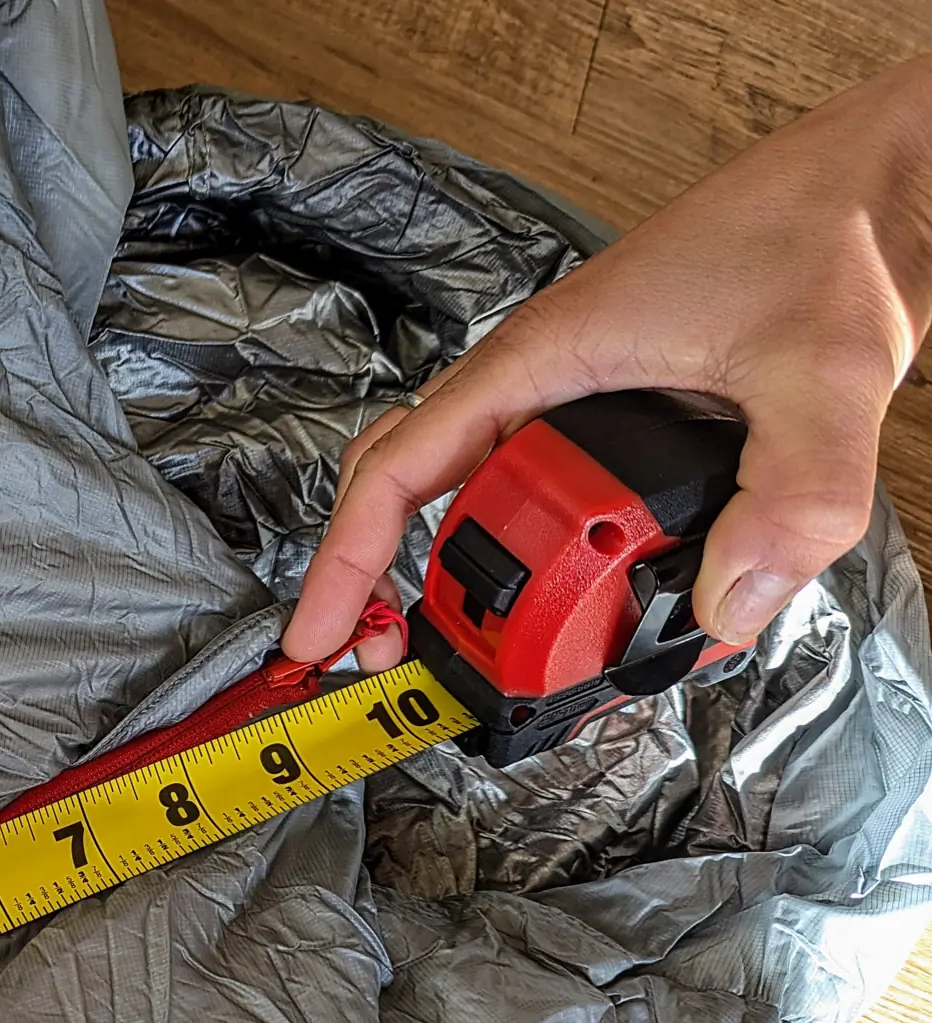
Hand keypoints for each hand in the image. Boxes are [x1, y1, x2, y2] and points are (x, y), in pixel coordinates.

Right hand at [283, 55, 931, 668]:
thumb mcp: (822, 373)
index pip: (397, 471)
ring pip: (486, 502)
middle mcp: (542, 382)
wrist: (879, 186)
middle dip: (395, 586)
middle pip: (419, 496)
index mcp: (540, 360)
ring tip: (520, 642)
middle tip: (411, 663)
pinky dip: (552, 558)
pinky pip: (550, 499)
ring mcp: (578, 400)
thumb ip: (790, 500)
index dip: (344, 562)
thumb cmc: (824, 232)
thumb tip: (727, 608)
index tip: (319, 637)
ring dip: (487, 578)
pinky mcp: (624, 419)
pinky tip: (596, 592)